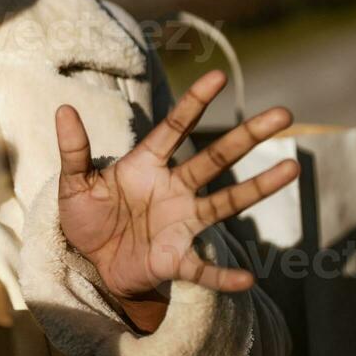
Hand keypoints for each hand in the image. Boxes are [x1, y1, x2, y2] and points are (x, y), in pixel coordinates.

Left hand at [55, 70, 297, 332]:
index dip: (195, 103)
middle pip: (214, 158)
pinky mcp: (175, 258)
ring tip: (291, 170)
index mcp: (146, 166)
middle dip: (246, 136)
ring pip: (225, 202)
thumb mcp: (73, 184)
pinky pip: (202, 268)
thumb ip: (73, 150)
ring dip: (257, 188)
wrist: (93, 262)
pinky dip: (223, 275)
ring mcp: (180, 223)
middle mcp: (173, 189)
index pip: (174, 128)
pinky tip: (247, 279)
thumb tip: (64, 108)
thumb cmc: (88, 217)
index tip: (218, 76)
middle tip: (284, 113)